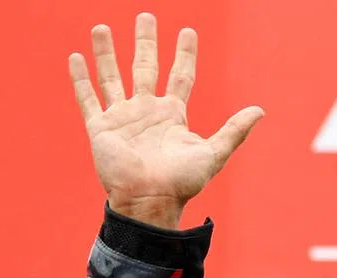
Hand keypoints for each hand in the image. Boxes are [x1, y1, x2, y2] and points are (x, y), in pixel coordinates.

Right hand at [69, 13, 262, 227]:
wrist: (150, 200)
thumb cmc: (182, 182)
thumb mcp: (214, 153)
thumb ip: (235, 131)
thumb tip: (261, 110)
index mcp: (173, 115)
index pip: (180, 76)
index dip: (185, 54)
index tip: (188, 31)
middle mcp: (147, 111)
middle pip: (146, 67)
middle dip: (146, 42)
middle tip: (146, 16)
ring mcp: (123, 118)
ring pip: (113, 77)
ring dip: (108, 53)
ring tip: (102, 27)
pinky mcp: (101, 127)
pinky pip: (89, 98)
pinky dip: (81, 78)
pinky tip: (76, 57)